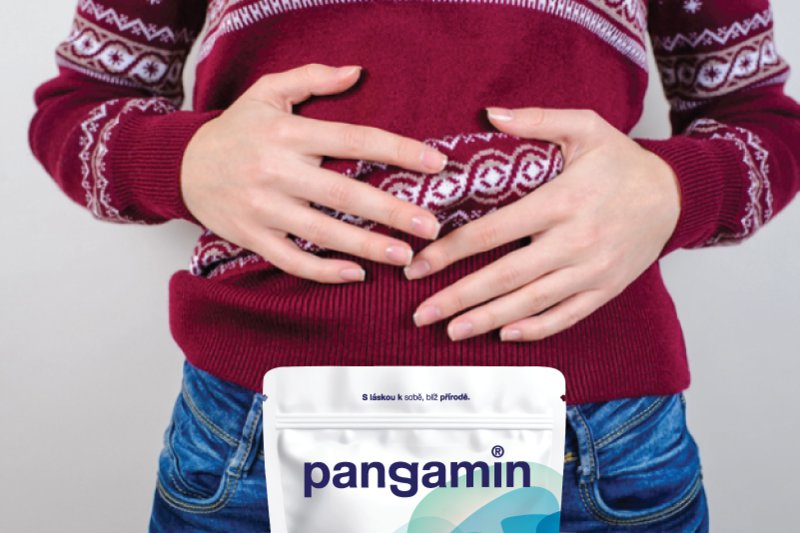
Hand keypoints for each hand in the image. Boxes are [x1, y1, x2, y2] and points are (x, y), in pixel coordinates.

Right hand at [180, 63, 447, 283]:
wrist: (182, 165)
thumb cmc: (236, 129)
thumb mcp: (267, 92)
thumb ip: (311, 79)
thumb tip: (357, 72)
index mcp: (287, 133)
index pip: (354, 138)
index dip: (398, 150)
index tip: (436, 163)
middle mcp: (276, 171)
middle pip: (344, 192)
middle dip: (391, 211)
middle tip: (431, 226)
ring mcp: (262, 208)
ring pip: (322, 232)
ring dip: (367, 246)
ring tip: (406, 256)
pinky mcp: (252, 237)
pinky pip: (291, 260)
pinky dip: (324, 271)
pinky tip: (356, 275)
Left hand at [405, 106, 681, 341]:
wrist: (675, 195)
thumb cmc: (623, 162)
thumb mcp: (586, 127)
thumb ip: (537, 120)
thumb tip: (491, 113)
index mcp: (561, 201)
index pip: (492, 232)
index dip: (449, 251)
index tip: (418, 265)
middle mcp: (574, 241)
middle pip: (505, 276)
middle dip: (458, 297)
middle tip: (421, 313)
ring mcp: (591, 270)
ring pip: (530, 302)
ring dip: (487, 320)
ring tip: (452, 331)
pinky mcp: (605, 289)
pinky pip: (567, 316)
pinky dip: (535, 328)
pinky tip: (505, 334)